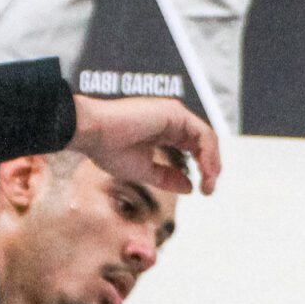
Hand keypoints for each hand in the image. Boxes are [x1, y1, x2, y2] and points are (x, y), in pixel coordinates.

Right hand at [72, 91, 221, 194]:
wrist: (92, 133)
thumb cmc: (108, 149)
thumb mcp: (144, 171)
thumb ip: (167, 177)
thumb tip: (190, 188)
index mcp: (163, 132)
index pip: (192, 148)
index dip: (201, 169)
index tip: (202, 190)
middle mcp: (171, 121)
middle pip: (203, 143)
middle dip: (211, 168)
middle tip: (209, 189)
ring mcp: (174, 115)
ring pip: (206, 138)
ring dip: (212, 163)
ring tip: (209, 184)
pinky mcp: (175, 113)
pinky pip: (203, 134)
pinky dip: (208, 154)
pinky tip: (205, 171)